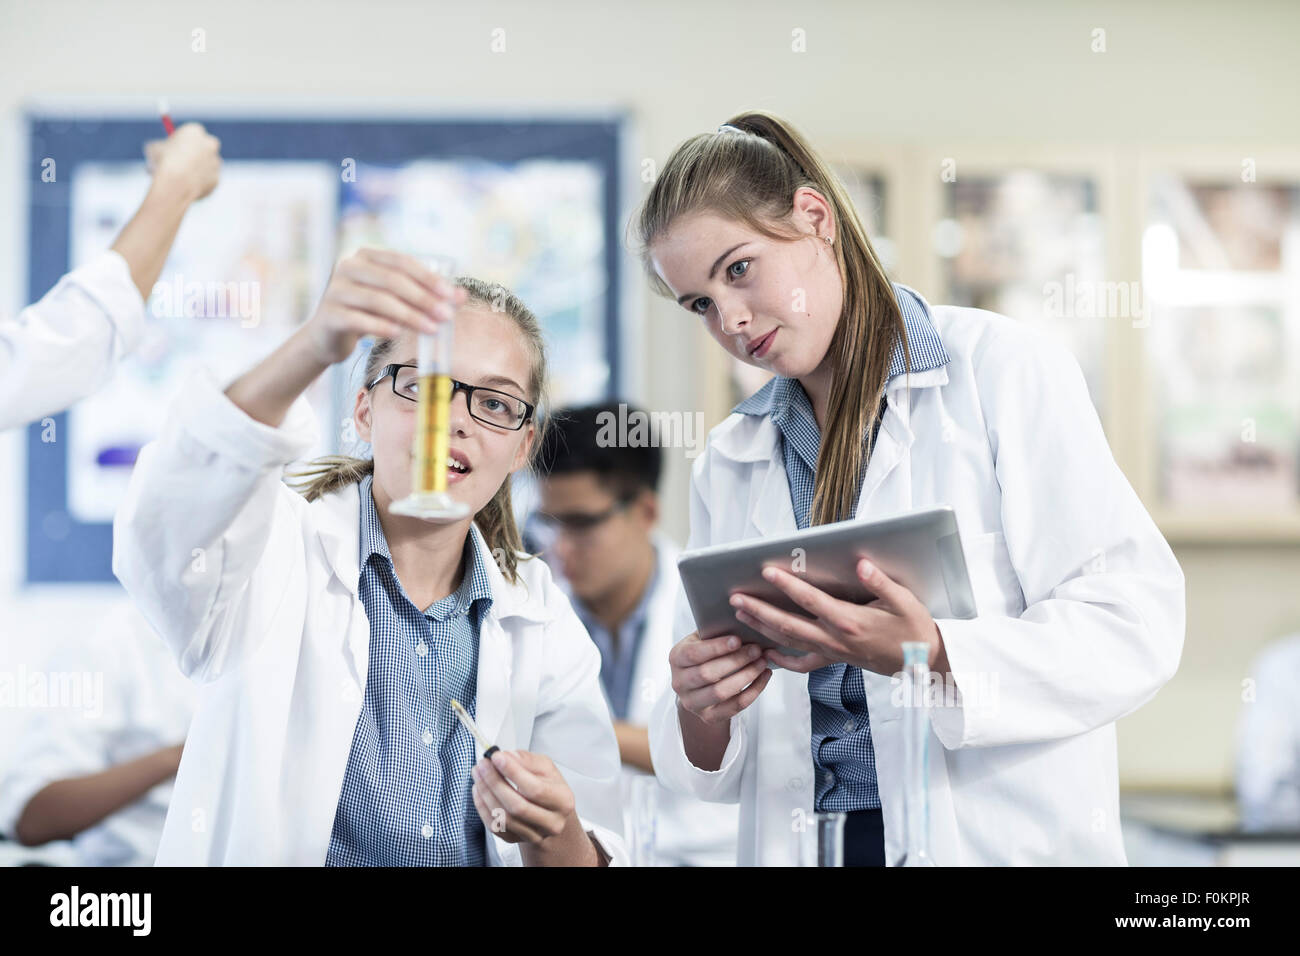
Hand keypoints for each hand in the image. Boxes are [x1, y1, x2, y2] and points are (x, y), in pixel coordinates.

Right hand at [143, 122, 221, 201]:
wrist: (176, 183)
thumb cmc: (163, 162)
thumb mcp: (154, 149)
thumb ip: (161, 146)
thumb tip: (159, 149)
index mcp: (195, 131)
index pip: (190, 133)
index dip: (182, 141)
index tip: (175, 147)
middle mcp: (210, 144)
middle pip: (203, 147)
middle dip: (194, 154)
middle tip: (180, 162)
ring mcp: (215, 162)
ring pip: (204, 166)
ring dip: (195, 170)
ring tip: (177, 179)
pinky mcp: (216, 179)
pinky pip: (206, 182)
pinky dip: (197, 185)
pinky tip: (185, 188)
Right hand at [300, 247, 468, 365]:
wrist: (327, 336)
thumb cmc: (367, 313)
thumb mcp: (394, 300)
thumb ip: (424, 295)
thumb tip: (461, 297)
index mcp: (365, 256)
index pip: (402, 262)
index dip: (429, 278)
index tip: (452, 296)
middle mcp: (348, 267)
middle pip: (393, 280)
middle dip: (423, 299)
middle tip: (446, 316)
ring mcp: (336, 290)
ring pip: (379, 300)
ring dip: (409, 315)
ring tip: (431, 329)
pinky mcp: (329, 314)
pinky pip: (359, 320)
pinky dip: (381, 326)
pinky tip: (398, 334)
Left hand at [471, 749, 600, 865]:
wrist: (550, 814)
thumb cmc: (548, 787)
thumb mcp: (546, 768)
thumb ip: (527, 760)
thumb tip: (508, 757)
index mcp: (563, 801)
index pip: (535, 789)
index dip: (513, 772)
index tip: (497, 757)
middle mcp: (551, 823)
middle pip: (517, 806)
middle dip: (495, 783)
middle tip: (483, 765)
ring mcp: (533, 835)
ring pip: (503, 818)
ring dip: (486, 794)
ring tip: (478, 774)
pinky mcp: (515, 840)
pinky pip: (495, 826)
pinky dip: (482, 807)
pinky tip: (478, 790)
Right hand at [669, 631, 771, 723]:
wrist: (699, 683)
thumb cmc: (706, 653)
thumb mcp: (703, 639)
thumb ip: (715, 633)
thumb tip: (742, 626)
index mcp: (676, 658)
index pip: (694, 654)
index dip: (716, 647)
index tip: (738, 640)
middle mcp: (679, 682)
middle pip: (707, 674)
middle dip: (736, 661)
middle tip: (757, 650)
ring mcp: (692, 702)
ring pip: (721, 692)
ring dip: (746, 676)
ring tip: (762, 662)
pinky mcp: (708, 717)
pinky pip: (734, 706)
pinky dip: (753, 691)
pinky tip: (763, 677)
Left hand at [730, 559, 943, 675]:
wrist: (924, 662)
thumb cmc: (914, 628)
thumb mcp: (904, 601)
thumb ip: (880, 582)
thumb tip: (860, 564)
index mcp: (850, 621)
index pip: (811, 601)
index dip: (788, 586)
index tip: (768, 572)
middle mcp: (836, 638)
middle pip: (789, 625)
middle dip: (759, 610)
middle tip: (735, 598)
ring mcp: (833, 651)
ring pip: (790, 642)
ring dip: (763, 629)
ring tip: (740, 616)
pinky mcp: (836, 659)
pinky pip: (804, 664)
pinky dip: (784, 660)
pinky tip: (768, 654)